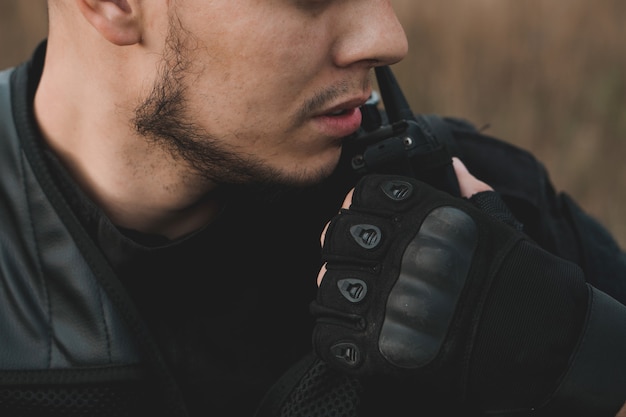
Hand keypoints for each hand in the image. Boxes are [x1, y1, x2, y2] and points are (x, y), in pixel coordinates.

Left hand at [311, 174, 588, 412]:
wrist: (533, 335)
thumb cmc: (510, 274)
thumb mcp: (491, 219)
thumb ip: (464, 188)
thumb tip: (451, 164)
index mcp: (425, 216)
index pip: (360, 195)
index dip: (359, 209)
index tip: (366, 222)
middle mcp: (404, 253)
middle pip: (338, 236)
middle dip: (344, 250)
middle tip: (360, 265)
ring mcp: (390, 302)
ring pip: (329, 285)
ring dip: (339, 294)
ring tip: (362, 301)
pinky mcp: (381, 350)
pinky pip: (329, 336)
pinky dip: (335, 335)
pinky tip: (355, 333)